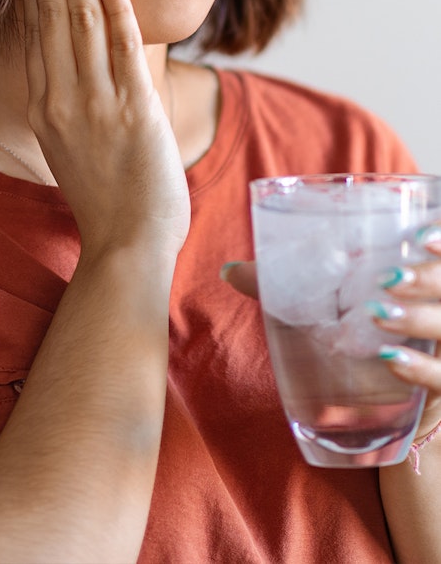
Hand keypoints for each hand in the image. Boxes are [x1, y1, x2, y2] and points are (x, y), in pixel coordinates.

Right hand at [14, 0, 189, 260]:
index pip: (35, 29)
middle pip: (50, 14)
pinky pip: (121, 47)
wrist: (126, 245)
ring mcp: (95, 104)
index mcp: (44, 105)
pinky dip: (113, 6)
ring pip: (79, 21)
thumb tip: (71, 66)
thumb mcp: (71, 146)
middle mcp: (61, 98)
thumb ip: (68, 102)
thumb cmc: (106, 199)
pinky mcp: (132, 110)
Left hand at [222, 238, 440, 438]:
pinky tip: (391, 360)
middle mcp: (440, 312)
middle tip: (390, 275)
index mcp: (422, 282)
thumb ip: (284, 286)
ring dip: (419, 317)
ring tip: (379, 311)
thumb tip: (229, 270)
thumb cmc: (356, 343)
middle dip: (428, 277)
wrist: (386, 414)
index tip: (421, 233)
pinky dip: (421, 370)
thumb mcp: (327, 307)